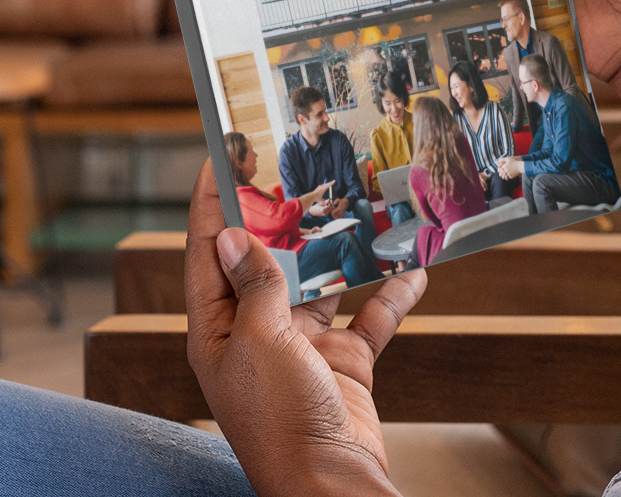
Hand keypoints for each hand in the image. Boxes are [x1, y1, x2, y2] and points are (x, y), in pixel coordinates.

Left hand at [187, 163, 423, 496]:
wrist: (331, 481)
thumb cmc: (281, 419)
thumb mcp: (261, 341)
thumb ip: (254, 285)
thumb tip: (231, 234)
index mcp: (219, 331)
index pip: (208, 254)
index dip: (210, 204)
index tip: (219, 156)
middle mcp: (257, 335)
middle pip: (264, 263)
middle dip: (281, 219)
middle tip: (294, 167)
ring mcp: (302, 349)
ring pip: (320, 284)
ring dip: (340, 252)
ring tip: (359, 204)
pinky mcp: (343, 363)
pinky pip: (368, 318)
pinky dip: (391, 294)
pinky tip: (413, 267)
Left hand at [496, 156, 520, 179]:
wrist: (520, 166)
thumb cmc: (514, 162)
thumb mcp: (508, 159)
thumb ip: (502, 159)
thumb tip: (498, 161)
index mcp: (504, 167)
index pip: (500, 169)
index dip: (502, 169)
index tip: (504, 168)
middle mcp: (505, 171)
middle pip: (502, 173)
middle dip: (504, 172)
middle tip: (506, 171)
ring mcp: (508, 174)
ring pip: (505, 175)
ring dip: (506, 174)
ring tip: (509, 172)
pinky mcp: (511, 177)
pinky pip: (509, 177)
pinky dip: (510, 176)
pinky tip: (512, 173)